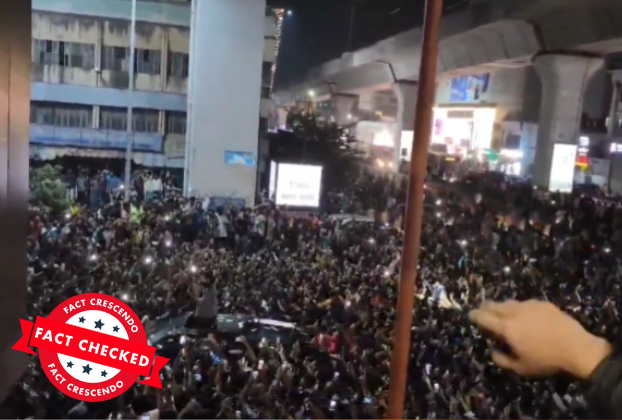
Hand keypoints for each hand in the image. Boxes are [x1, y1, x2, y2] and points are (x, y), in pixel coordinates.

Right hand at [469, 300, 610, 377]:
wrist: (576, 347)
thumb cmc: (546, 359)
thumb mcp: (522, 367)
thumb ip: (503, 360)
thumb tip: (493, 352)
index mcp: (507, 328)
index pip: (485, 318)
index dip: (475, 315)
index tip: (470, 314)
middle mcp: (515, 312)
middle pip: (495, 305)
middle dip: (486, 307)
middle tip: (482, 308)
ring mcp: (529, 305)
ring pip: (510, 302)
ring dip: (503, 306)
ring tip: (502, 311)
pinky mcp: (542, 303)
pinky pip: (526, 303)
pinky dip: (520, 307)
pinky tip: (525, 314)